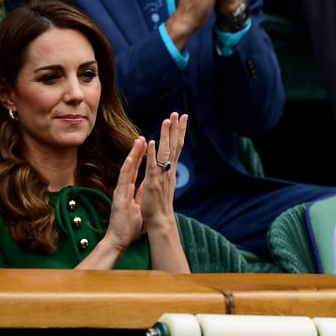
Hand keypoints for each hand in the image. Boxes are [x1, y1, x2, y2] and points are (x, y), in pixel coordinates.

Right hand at [106, 136, 147, 250]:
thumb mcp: (138, 207)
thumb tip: (146, 188)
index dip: (141, 158)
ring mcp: (121, 192)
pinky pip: (123, 182)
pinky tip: (130, 160)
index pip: (137, 170)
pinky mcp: (119, 198)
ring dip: (133, 155)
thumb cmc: (128, 227)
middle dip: (137, 152)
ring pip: (127, 170)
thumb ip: (140, 196)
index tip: (146, 145)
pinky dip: (127, 170)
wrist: (118, 240)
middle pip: (132, 166)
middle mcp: (124, 188)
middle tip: (142, 137)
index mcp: (130, 190)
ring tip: (139, 141)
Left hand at [137, 113, 187, 231]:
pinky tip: (153, 142)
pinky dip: (153, 154)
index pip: (176, 147)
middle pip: (175, 146)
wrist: (160, 222)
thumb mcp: (164, 185)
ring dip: (166, 136)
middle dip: (177, 129)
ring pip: (165, 152)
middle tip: (179, 113)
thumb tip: (170, 163)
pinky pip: (153, 166)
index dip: (179, 132)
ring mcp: (162, 176)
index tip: (182, 118)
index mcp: (170, 171)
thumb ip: (166, 173)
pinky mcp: (153, 183)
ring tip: (167, 121)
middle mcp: (169, 171)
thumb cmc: (160, 206)